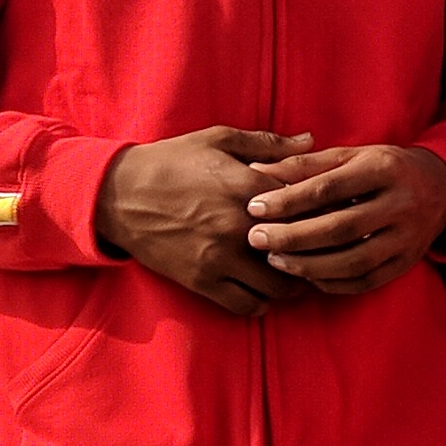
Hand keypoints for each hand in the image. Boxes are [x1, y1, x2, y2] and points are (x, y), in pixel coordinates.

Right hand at [96, 128, 312, 316]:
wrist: (117, 194)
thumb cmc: (170, 162)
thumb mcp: (217, 139)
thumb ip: (268, 144)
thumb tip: (312, 141)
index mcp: (247, 187)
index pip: (308, 208)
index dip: (324, 214)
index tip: (328, 217)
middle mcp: (237, 226)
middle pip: (299, 253)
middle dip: (312, 253)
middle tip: (315, 250)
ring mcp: (220, 258)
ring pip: (277, 287)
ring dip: (289, 282)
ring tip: (290, 272)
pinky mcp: (201, 281)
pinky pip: (246, 305)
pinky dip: (260, 303)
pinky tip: (262, 290)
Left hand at [244, 143, 445, 294]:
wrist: (441, 187)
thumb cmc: (383, 168)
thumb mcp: (350, 156)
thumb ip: (304, 165)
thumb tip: (256, 174)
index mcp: (384, 169)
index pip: (330, 188)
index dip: (289, 200)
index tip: (254, 207)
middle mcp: (400, 204)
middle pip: (340, 228)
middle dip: (293, 236)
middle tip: (256, 239)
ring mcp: (407, 238)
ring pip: (353, 261)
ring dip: (308, 264)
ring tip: (275, 260)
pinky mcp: (407, 263)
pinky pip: (365, 281)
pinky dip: (332, 282)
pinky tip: (306, 275)